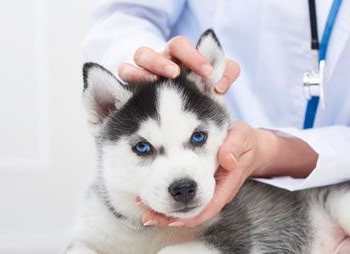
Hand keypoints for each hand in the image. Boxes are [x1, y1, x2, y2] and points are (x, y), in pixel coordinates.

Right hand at [118, 36, 239, 92]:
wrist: (172, 112)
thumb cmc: (194, 91)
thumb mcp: (212, 82)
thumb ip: (225, 76)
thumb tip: (220, 86)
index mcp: (181, 56)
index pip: (184, 46)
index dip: (195, 56)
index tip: (208, 73)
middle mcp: (163, 58)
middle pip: (162, 48)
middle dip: (172, 57)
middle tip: (176, 73)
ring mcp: (145, 68)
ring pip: (141, 55)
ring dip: (150, 66)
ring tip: (156, 79)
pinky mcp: (131, 82)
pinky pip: (124, 72)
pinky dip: (130, 76)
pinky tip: (139, 91)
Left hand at [140, 121, 275, 226]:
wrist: (251, 146)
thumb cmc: (245, 141)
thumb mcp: (242, 138)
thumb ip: (234, 147)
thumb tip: (226, 159)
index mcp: (226, 185)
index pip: (208, 207)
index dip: (190, 216)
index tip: (171, 220)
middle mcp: (216, 193)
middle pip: (193, 213)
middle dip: (170, 217)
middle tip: (147, 217)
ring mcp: (208, 192)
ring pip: (186, 208)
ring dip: (165, 210)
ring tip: (142, 208)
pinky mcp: (201, 187)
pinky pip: (184, 198)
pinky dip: (168, 199)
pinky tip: (150, 196)